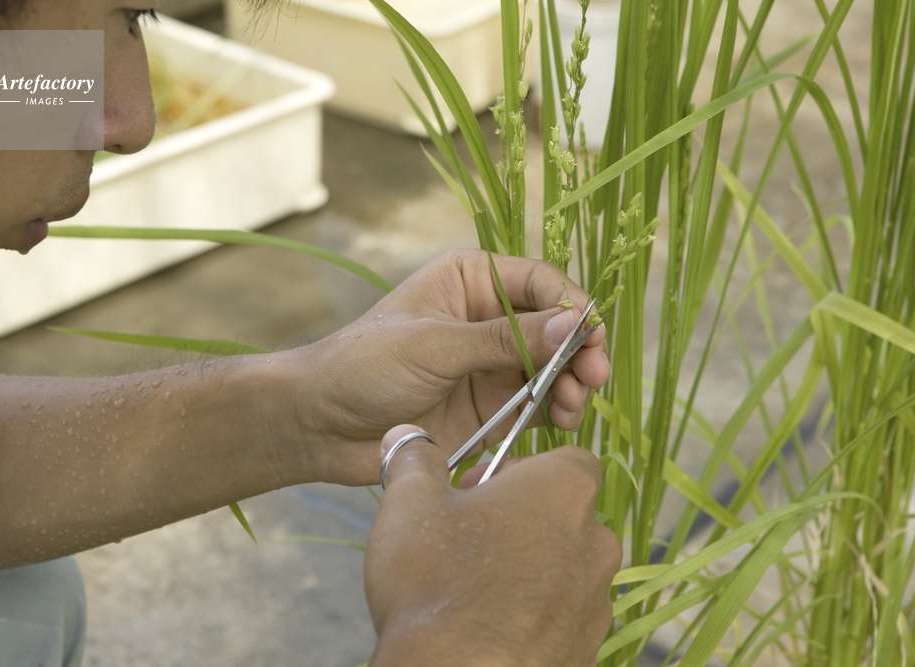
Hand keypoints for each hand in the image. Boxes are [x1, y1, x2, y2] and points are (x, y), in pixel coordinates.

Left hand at [294, 249, 609, 485]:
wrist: (321, 425)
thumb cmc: (365, 365)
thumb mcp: (435, 345)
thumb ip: (503, 339)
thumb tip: (572, 325)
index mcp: (472, 281)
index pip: (540, 282)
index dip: (572, 305)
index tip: (591, 335)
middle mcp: (489, 319)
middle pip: (556, 327)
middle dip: (580, 350)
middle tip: (592, 377)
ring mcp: (492, 365)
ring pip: (554, 368)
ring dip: (573, 383)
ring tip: (573, 404)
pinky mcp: (492, 408)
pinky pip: (538, 406)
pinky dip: (557, 412)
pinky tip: (562, 420)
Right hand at [365, 425, 620, 666]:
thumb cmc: (436, 583)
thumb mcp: (410, 503)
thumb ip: (415, 458)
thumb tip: (407, 434)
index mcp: (564, 489)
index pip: (567, 458)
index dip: (519, 469)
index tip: (475, 491)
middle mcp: (595, 540)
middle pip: (563, 513)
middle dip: (520, 519)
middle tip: (466, 540)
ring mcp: (596, 599)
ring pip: (563, 566)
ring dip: (528, 568)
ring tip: (473, 589)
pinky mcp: (588, 646)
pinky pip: (562, 615)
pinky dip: (533, 615)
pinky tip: (489, 626)